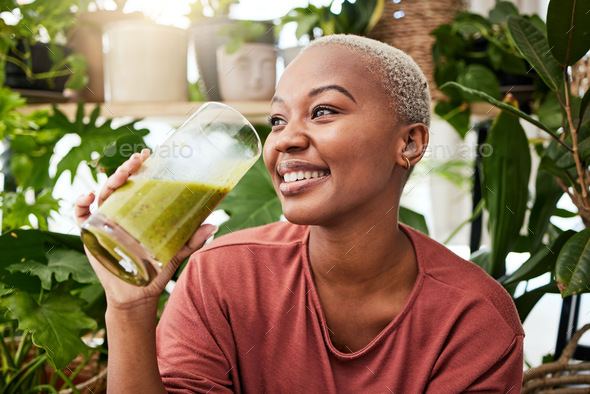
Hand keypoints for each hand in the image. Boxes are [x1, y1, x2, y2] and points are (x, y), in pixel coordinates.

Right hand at [75, 149, 217, 310]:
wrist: (137, 294)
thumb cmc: (156, 270)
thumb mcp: (177, 251)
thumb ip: (193, 239)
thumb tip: (214, 225)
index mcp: (138, 211)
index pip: (138, 183)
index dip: (140, 167)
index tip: (148, 153)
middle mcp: (120, 211)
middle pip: (120, 184)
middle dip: (126, 168)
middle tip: (137, 159)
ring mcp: (104, 221)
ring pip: (103, 194)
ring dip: (109, 181)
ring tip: (120, 174)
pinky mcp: (90, 235)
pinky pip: (80, 215)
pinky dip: (81, 203)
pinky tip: (89, 196)